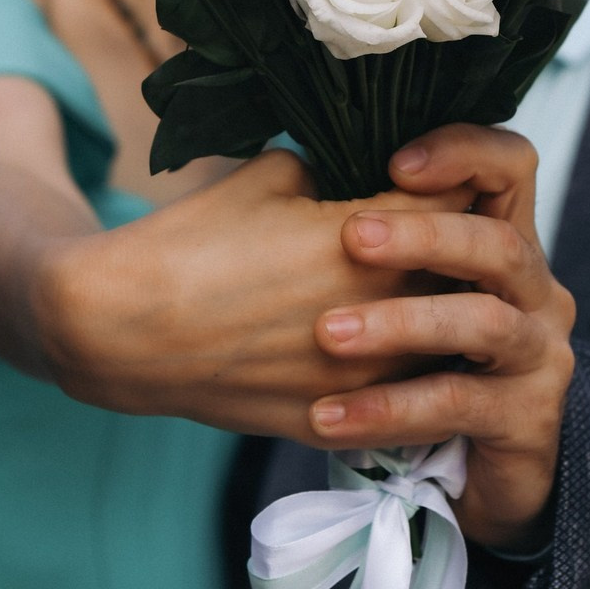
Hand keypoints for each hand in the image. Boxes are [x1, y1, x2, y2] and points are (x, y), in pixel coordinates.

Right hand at [34, 149, 472, 440]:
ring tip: (425, 292)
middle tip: (445, 231)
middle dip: (460, 248)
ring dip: (442, 315)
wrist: (123, 326)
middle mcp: (378, 310)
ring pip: (445, 344)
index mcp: (367, 236)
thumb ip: (340, 169)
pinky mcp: (332, 420)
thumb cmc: (195, 235)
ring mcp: (358, 376)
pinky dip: (403, 373)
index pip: (460, 199)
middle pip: (466, 273)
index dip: (458, 181)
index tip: (448, 175)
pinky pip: (399, 401)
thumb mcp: (274, 173)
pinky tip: (389, 352)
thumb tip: (375, 172)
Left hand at [306, 124, 576, 552]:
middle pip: (499, 240)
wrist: (467, 468)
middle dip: (424, 235)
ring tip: (329, 333)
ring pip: (482, 320)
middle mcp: (535, 288)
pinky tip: (328, 414)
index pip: (510, 165)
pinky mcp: (528, 418)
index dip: (462, 151)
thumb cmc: (416, 352)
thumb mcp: (401, 280)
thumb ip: (374, 220)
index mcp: (504, 236)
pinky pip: (456, 403)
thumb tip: (301, 160)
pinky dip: (389, 408)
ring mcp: (539, 352)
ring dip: (402, 323)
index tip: (394, 164)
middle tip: (352, 237)